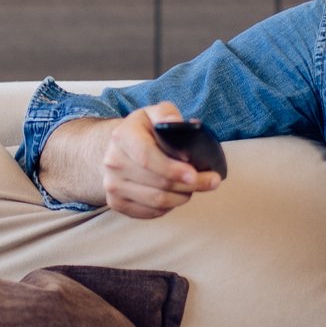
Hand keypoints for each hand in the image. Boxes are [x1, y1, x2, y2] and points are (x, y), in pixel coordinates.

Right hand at [102, 102, 220, 218]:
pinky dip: (169, 207)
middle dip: (190, 185)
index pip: (146, 156)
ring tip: (195, 187)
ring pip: (157, 201)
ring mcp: (112, 185)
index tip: (194, 174)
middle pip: (158, 182)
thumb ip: (166, 114)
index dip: (172, 169)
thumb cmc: (143, 131)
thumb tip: (177, 123)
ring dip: (182, 197)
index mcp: (122, 136)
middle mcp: (113, 162)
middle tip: (212, 181)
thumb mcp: (154, 114)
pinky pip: (150, 212)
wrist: (116, 150)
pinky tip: (177, 195)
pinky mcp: (116, 203)